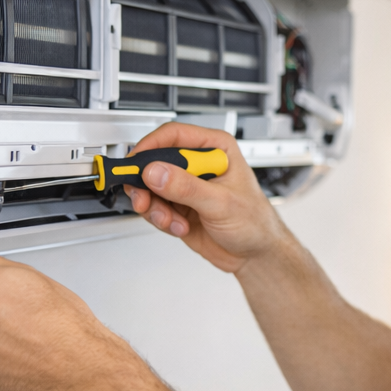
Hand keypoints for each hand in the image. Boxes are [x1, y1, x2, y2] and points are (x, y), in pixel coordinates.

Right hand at [124, 122, 286, 271]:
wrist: (255, 254)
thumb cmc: (255, 222)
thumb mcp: (221, 203)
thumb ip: (187, 187)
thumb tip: (156, 173)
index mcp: (215, 149)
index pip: (174, 136)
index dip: (150, 147)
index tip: (135, 164)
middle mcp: (198, 164)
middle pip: (155, 162)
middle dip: (147, 185)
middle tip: (144, 200)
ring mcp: (186, 186)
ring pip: (151, 188)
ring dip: (155, 208)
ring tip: (169, 220)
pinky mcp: (178, 207)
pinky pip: (155, 208)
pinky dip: (161, 220)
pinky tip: (179, 227)